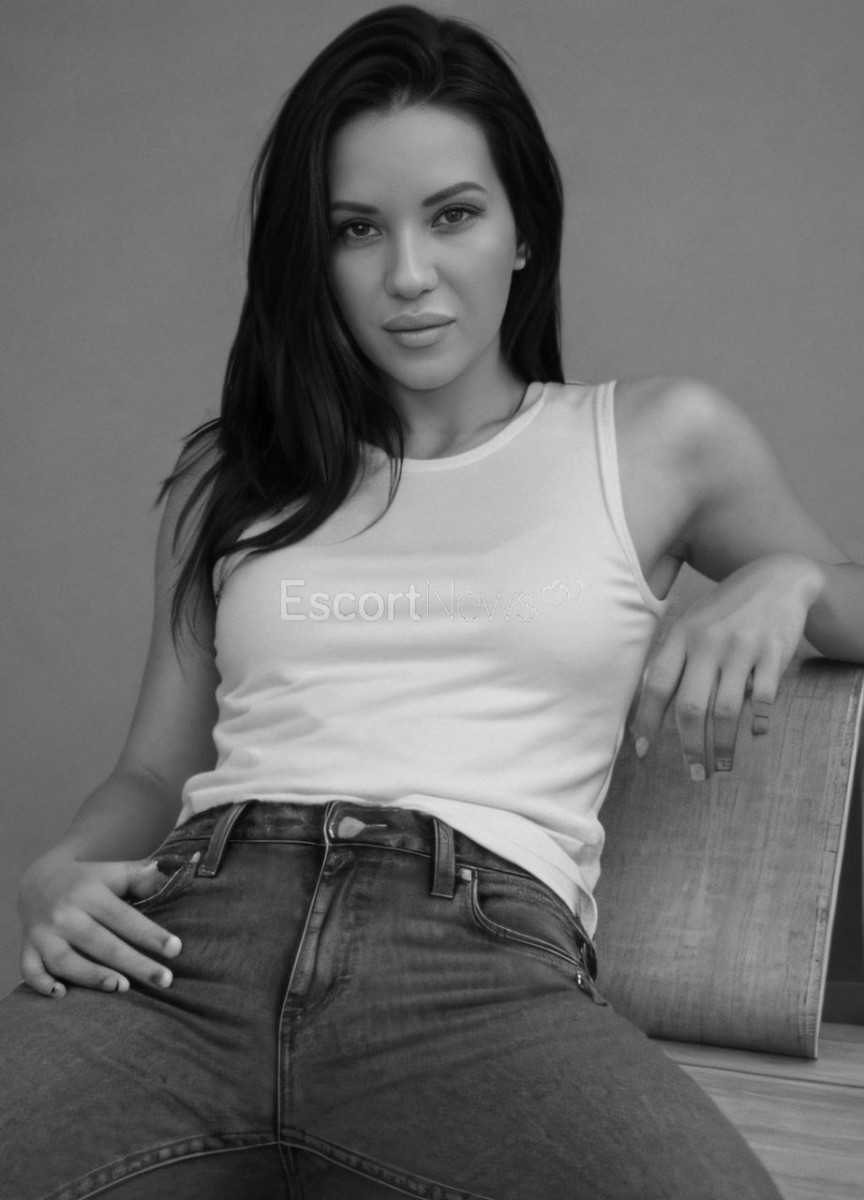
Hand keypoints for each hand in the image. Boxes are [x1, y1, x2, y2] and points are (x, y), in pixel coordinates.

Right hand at [17, 852, 183, 997]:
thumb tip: (171, 878)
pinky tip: (62, 995)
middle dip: (134, 963)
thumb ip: (141, 876)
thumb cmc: (88, 881)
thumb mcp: (113, 872)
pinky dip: (43, 984)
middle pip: (101, 944)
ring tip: (123, 987)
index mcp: (89, 893)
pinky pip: (31, 970)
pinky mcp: (27, 949)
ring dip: (93, 976)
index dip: (150, 934)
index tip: (176, 949)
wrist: (38, 881)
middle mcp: (64, 914)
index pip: (124, 917)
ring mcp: (43, 934)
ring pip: (66, 961)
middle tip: (164, 980)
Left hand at [629, 554, 824, 779]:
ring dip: (722, 745)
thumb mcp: (694, 624)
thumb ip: (676, 660)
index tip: (642, 752)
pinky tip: (756, 736)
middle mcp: (708, 642)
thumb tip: (652, 707)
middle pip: (690, 706)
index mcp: (682, 636)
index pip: (657, 685)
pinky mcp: (773, 653)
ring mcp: (741, 648)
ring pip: (725, 710)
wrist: (777, 577)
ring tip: (721, 767)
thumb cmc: (727, 609)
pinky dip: (759, 723)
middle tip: (694, 774)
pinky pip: (765, 698)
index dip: (647, 721)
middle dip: (689, 747)